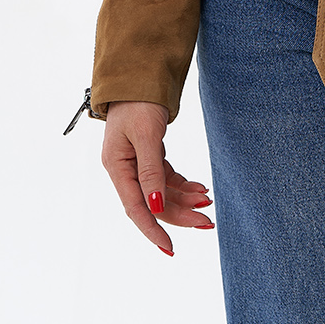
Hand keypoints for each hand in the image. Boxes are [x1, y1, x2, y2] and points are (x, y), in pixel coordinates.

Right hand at [100, 100, 214, 255]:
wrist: (140, 74)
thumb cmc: (138, 101)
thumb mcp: (146, 134)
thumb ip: (150, 171)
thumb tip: (155, 207)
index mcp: (117, 166)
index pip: (136, 208)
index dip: (153, 230)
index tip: (170, 248)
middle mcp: (124, 168)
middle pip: (153, 202)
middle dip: (180, 214)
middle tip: (207, 222)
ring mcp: (136, 162)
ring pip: (161, 192)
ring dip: (184, 199)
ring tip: (208, 202)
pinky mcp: (148, 154)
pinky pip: (165, 178)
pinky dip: (182, 184)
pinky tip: (199, 188)